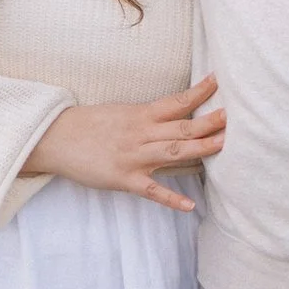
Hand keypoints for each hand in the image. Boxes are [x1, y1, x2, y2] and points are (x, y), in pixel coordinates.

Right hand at [20, 76, 225, 212]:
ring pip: (173, 152)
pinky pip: (151, 190)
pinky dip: (171, 198)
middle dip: (209, 122)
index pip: (176, 102)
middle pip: (182, 128)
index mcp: (140, 115)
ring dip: (201, 149)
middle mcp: (141, 133)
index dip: (199, 92)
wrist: (55, 138)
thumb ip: (146, 116)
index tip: (219, 82)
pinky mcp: (124, 179)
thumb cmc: (88, 125)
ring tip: (224, 144)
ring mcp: (134, 157)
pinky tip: (190, 206)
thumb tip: (172, 113)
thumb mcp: (120, 112)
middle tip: (233, 117)